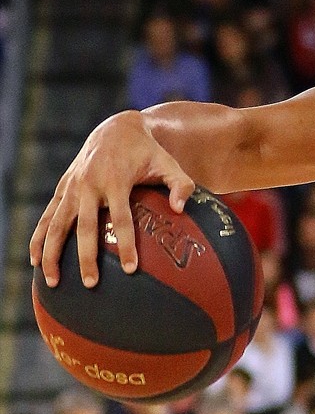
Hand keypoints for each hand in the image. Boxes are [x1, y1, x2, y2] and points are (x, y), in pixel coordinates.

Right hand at [31, 110, 194, 288]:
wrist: (116, 128)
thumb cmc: (148, 152)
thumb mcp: (169, 163)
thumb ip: (180, 185)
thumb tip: (181, 209)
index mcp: (116, 179)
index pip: (122, 217)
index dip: (127, 243)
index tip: (131, 269)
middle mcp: (89, 184)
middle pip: (85, 226)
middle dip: (86, 256)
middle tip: (91, 284)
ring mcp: (72, 187)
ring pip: (57, 224)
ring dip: (52, 253)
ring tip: (53, 281)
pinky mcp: (63, 188)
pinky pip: (47, 216)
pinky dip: (39, 237)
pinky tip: (35, 260)